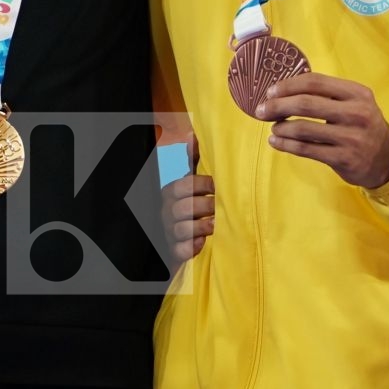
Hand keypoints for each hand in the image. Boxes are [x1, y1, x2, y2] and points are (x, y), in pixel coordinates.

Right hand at [160, 137, 212, 262]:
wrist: (180, 239)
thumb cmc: (189, 207)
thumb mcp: (189, 184)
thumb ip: (192, 162)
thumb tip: (192, 137)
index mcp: (171, 193)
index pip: (183, 185)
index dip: (202, 185)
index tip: (219, 187)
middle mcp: (167, 212)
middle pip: (182, 207)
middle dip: (204, 206)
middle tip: (221, 207)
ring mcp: (169, 233)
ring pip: (181, 229)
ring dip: (201, 227)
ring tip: (217, 225)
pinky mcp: (174, 251)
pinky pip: (179, 250)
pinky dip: (191, 247)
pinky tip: (202, 243)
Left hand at [257, 73, 388, 189]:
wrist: (388, 158)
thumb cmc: (362, 125)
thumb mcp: (354, 103)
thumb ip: (327, 94)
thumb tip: (284, 90)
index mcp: (356, 93)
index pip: (315, 82)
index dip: (288, 85)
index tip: (270, 91)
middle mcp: (356, 113)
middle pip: (306, 104)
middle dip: (277, 105)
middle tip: (261, 110)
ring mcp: (351, 137)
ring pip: (304, 129)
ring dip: (281, 127)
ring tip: (273, 127)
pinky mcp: (344, 158)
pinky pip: (307, 149)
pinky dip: (286, 144)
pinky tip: (276, 141)